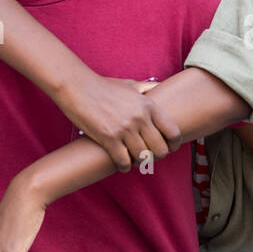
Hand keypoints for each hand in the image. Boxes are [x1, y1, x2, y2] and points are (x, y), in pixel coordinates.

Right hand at [63, 70, 181, 172]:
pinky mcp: (108, 139)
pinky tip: (123, 164)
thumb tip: (161, 87)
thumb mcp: (131, 84)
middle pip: (160, 149)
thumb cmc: (104, 86)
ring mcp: (124, 129)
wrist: (78, 88)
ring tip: (136, 161)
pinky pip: (124, 161)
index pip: (173, 131)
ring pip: (143, 157)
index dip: (174, 144)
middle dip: (158, 156)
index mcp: (149, 105)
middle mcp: (140, 118)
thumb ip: (148, 88)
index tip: (170, 147)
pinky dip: (125, 166)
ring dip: (140, 162)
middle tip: (151, 156)